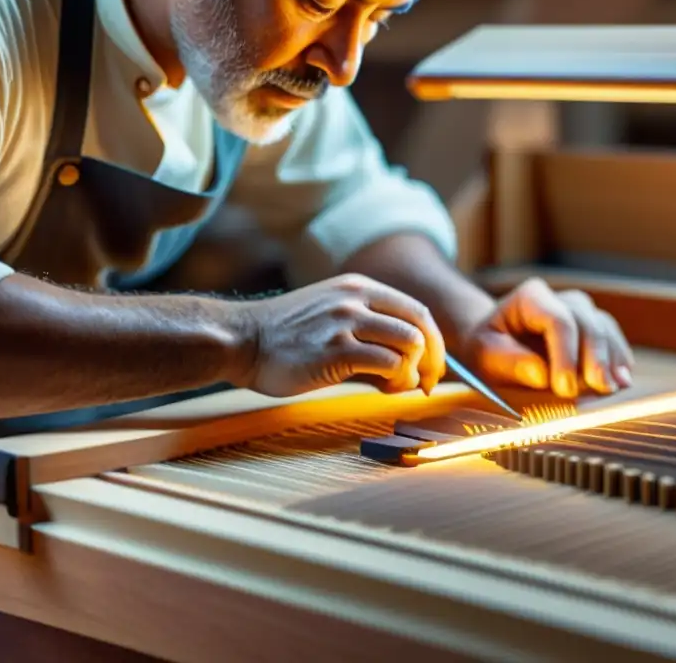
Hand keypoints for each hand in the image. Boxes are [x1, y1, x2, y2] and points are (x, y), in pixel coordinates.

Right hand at [241, 273, 445, 397]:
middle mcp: (356, 298)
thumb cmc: (285, 337)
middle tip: (429, 382)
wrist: (242, 340)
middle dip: (433, 359)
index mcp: (358, 287)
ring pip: (409, 344)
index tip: (433, 366)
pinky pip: (388, 364)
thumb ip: (369, 330)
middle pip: (420, 325)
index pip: (416, 310)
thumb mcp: (331, 315)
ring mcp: (346, 322)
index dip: (434, 341)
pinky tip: (382, 388)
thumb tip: (411, 365)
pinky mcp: (336, 350)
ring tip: (395, 386)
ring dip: (413, 372)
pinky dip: (396, 380)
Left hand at [461, 278, 633, 398]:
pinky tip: (622, 381)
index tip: (565, 388)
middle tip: (598, 389)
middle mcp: (561, 299)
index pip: (557, 320)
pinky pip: (614, 340)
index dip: (565, 354)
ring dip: (611, 360)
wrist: (496, 346)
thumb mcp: (486, 356)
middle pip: (587, 323)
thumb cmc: (488, 349)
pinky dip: (619, 360)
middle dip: (594, 358)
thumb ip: (510, 362)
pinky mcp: (595, 329)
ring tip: (613, 387)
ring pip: (605, 329)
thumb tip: (541, 374)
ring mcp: (582, 312)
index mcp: (531, 297)